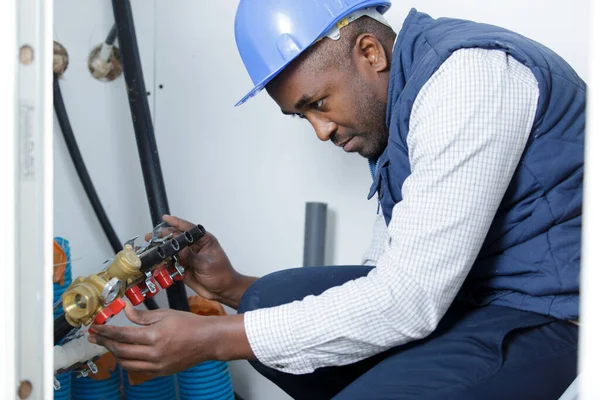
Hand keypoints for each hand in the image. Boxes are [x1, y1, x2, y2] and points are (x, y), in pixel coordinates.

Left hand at [88, 303, 251, 376]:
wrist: (207, 341)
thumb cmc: (189, 324)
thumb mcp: (165, 314)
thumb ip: (141, 315)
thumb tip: (124, 309)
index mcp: (154, 336)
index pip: (122, 335)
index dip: (106, 331)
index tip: (96, 327)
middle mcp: (153, 354)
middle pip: (120, 350)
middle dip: (105, 343)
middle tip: (95, 336)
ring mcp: (156, 366)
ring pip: (126, 363)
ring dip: (114, 354)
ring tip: (107, 345)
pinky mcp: (159, 372)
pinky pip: (136, 370)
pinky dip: (126, 362)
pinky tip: (123, 354)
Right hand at [148, 215, 256, 308]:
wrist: (222, 291)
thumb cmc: (221, 275)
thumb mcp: (206, 264)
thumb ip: (191, 257)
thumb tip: (179, 249)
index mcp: (204, 240)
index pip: (188, 228)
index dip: (176, 222)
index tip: (165, 217)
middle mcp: (194, 246)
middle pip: (176, 238)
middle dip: (163, 237)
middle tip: (150, 237)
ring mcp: (187, 257)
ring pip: (171, 251)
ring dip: (160, 251)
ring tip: (149, 249)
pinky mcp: (183, 267)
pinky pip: (170, 264)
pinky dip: (163, 264)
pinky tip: (155, 263)